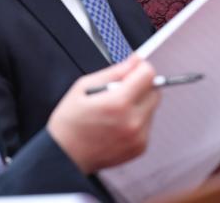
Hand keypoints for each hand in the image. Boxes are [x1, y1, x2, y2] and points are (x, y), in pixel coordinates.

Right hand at [47, 55, 160, 173]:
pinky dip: (138, 119)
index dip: (140, 68)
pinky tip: (118, 124)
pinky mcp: (140, 147)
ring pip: (152, 107)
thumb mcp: (84, 87)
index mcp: (118, 103)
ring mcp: (138, 136)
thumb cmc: (70, 122)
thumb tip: (135, 60)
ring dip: (140, 103)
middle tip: (122, 90)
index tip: (132, 70)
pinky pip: (148, 124)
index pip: (148, 75)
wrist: (64, 158)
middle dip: (142, 85)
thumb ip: (114, 72)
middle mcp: (132, 121)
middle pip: (155, 91)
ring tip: (116, 110)